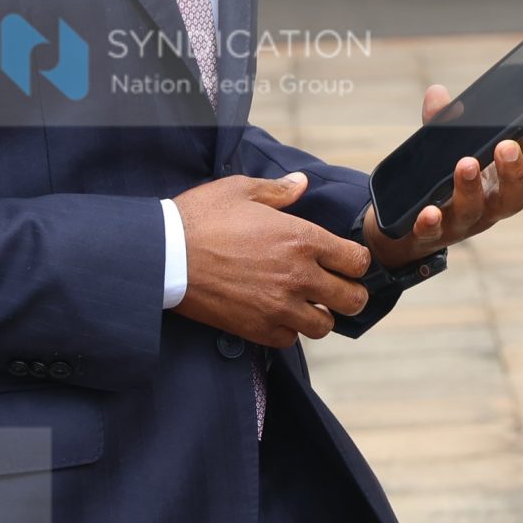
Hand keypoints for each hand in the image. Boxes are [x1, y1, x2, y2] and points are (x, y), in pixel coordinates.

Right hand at [171, 172, 370, 345]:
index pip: (357, 261)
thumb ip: (279, 190)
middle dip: (351, 293)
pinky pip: (290, 339)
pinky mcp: (256, 329)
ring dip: (321, 314)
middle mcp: (298, 276)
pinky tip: (280, 314)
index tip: (347, 260)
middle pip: (352, 299)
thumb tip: (302, 183)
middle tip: (339, 287)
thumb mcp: (242, 190)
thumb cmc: (201, 217)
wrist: (164, 255)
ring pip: (324, 325)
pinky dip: (290, 330)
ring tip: (308, 303)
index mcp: (302, 239)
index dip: (357, 261)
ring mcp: (279, 307)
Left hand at [360, 84, 522, 267]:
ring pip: (470, 212)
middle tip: (504, 146)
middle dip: (511, 173)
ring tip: (466, 164)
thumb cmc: (440, 186)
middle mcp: (484, 210)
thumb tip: (437, 93)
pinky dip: (429, 223)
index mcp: (496, 189)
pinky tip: (427, 212)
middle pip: (508, 200)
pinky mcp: (426, 237)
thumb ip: (444, 126)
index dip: (522, 159)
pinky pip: (430, 233)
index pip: (518, 176)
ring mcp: (458, 225)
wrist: (405, 229)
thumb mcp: (447, 156)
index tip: (518, 134)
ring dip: (470, 188)